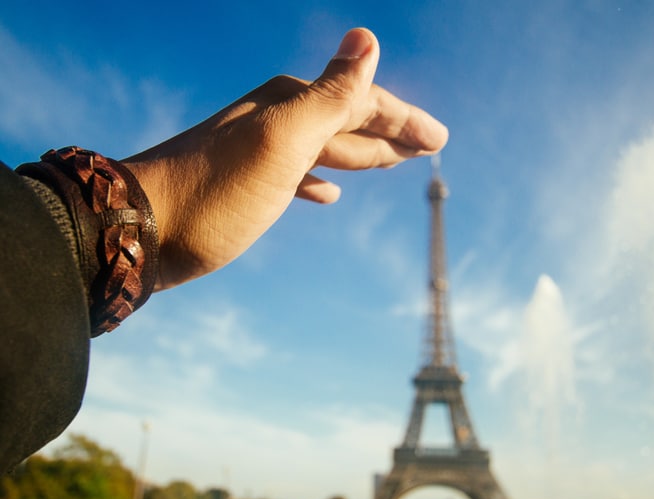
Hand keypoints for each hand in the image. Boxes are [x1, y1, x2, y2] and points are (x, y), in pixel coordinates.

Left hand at [123, 28, 447, 289]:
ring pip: (327, 148)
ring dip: (362, 152)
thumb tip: (368, 38)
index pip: (363, 103)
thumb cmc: (216, 191)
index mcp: (291, 104)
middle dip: (390, 131)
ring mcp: (261, 154)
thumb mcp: (282, 139)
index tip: (440, 140)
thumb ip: (331, 94)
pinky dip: (320, 180)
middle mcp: (277, 120)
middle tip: (429, 146)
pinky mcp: (246, 188)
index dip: (404, 120)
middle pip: (349, 121)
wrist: (137, 231)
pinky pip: (297, 176)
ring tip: (393, 163)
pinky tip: (329, 194)